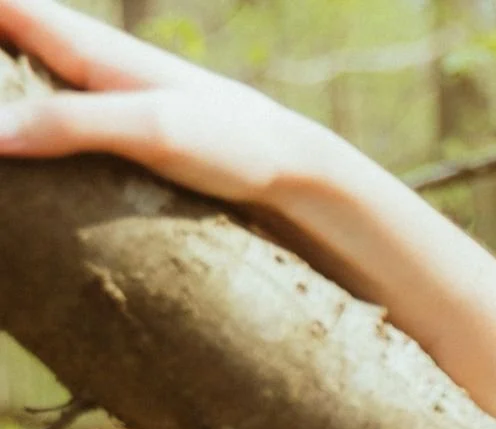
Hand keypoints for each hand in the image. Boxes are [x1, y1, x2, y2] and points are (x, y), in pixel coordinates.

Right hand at [0, 0, 330, 202]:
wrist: (292, 170)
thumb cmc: (229, 141)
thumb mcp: (149, 129)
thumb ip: (69, 124)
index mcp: (84, 46)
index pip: (3, 8)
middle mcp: (83, 63)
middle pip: (2, 39)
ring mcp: (95, 100)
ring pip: (18, 80)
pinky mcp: (110, 136)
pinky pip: (43, 120)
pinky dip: (17, 127)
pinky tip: (8, 150)